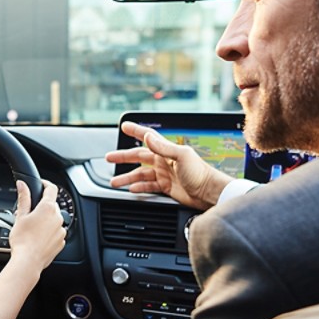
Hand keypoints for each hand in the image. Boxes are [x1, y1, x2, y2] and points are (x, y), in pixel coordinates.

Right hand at [8, 179, 65, 271]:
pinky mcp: (61, 242)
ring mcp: (61, 231)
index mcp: (48, 208)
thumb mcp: (20, 216)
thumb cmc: (23, 240)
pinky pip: (56, 232)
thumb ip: (24, 198)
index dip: (46, 184)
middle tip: (29, 214)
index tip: (41, 185)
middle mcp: (58, 218)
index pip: (52, 189)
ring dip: (46, 221)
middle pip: (52, 205)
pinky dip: (49, 232)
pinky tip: (38, 238)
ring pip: (54, 220)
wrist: (28, 262)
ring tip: (32, 229)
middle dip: (41, 207)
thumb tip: (22, 184)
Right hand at [104, 121, 231, 209]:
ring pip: (140, 174)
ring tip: (114, 182)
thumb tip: (147, 136)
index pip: (148, 137)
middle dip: (123, 157)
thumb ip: (163, 147)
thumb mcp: (181, 156)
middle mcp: (164, 161)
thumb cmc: (200, 172)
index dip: (136, 131)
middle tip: (109, 158)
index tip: (124, 125)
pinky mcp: (166, 187)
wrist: (209, 192)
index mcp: (167, 150)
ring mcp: (164, 174)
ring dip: (127, 177)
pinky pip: (148, 186)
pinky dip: (139, 187)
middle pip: (138, 157)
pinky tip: (131, 189)